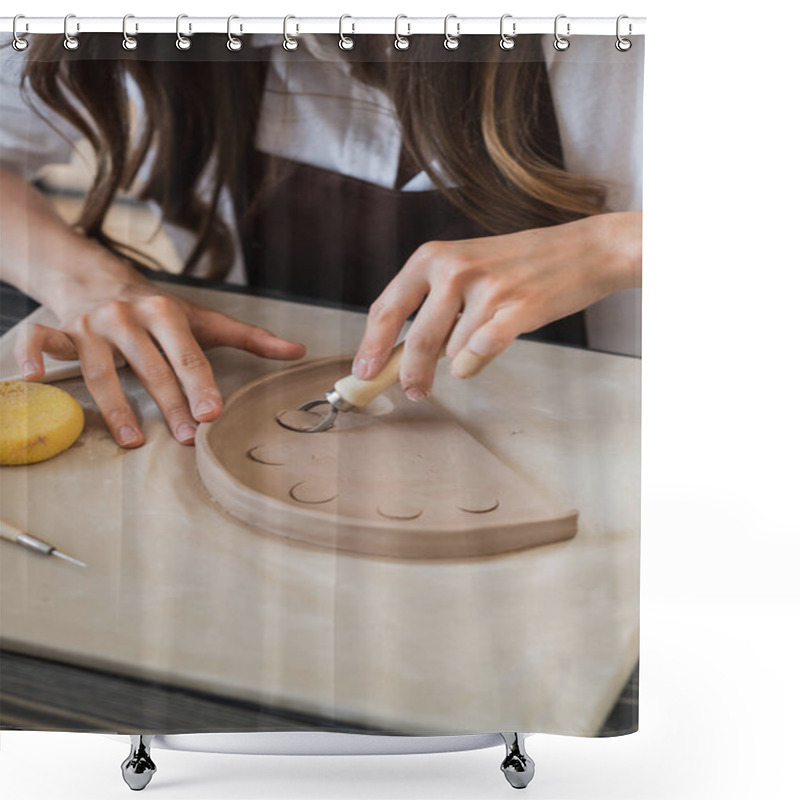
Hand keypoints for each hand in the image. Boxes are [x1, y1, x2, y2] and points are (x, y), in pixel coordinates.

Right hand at [14, 273, 305, 446]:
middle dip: (171, 404)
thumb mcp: (204, 319)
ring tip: (134, 440)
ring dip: (116, 407)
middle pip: (151, 368)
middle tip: (188, 437)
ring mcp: (92, 325)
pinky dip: (33, 356)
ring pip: (101, 369)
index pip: (188, 354)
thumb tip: (298, 351)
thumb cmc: (158, 309)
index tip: (213, 414)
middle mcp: (129, 317)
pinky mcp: (61, 330)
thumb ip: (250, 338)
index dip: (200, 384)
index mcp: (166, 313)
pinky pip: (40, 341)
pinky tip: (32, 380)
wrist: (99, 275)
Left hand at [352, 211, 641, 398]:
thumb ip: (430, 306)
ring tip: (484, 333)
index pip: (386, 309)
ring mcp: (486, 288)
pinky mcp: (516, 309)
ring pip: (452, 353)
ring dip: (461, 358)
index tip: (363, 374)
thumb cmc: (518, 264)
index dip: (370, 347)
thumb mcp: (464, 268)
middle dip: (408, 375)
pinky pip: (479, 354)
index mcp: (432, 257)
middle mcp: (454, 268)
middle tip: (413, 391)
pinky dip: (477, 362)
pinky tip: (487, 349)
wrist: (581, 250)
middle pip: (414, 341)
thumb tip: (396, 356)